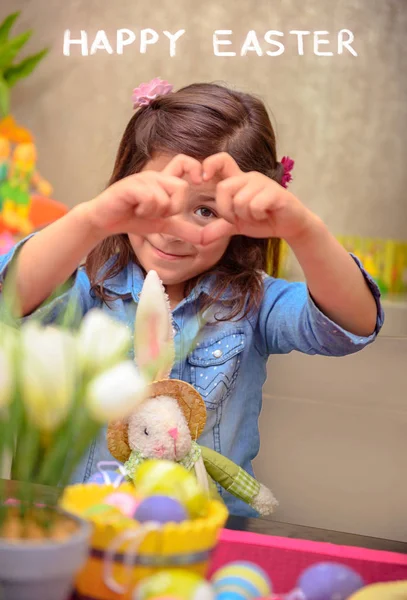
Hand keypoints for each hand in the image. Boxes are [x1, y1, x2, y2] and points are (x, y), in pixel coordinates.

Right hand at [83, 154, 203, 244]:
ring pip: (166, 196)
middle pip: (181, 187)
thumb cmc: (133, 219)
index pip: (186, 163)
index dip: (196, 169)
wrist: (104, 221)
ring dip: (156, 211)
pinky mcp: (130, 186)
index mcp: (164, 180)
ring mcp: (142, 179)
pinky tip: (135, 210)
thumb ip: (185, 230)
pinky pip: (151, 198)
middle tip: (158, 213)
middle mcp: (154, 175)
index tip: (199, 182)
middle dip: (173, 207)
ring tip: (143, 211)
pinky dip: (146, 210)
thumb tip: (208, 239)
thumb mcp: (164, 226)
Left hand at [200, 152, 314, 245]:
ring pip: (239, 200)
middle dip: (227, 210)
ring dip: (246, 216)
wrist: (291, 226)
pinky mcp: (274, 192)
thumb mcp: (237, 226)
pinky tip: (265, 215)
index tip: (202, 179)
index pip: (221, 160)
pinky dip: (257, 216)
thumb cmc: (263, 221)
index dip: (209, 165)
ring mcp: (262, 183)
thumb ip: (218, 229)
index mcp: (238, 180)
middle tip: (239, 218)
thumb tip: (199, 239)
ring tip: (256, 216)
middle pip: (223, 188)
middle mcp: (249, 177)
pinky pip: (255, 205)